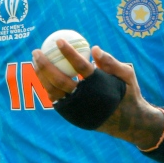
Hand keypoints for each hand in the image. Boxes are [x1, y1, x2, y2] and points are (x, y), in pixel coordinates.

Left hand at [31, 42, 163, 149]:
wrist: (127, 122)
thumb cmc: (127, 93)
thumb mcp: (126, 75)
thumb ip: (110, 62)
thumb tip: (94, 48)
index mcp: (99, 86)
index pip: (80, 66)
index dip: (68, 52)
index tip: (59, 40)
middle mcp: (85, 98)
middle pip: (59, 79)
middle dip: (45, 64)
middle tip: (37, 51)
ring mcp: (77, 109)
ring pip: (53, 91)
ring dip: (41, 76)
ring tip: (36, 61)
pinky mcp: (71, 116)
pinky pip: (56, 100)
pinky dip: (47, 87)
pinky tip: (42, 76)